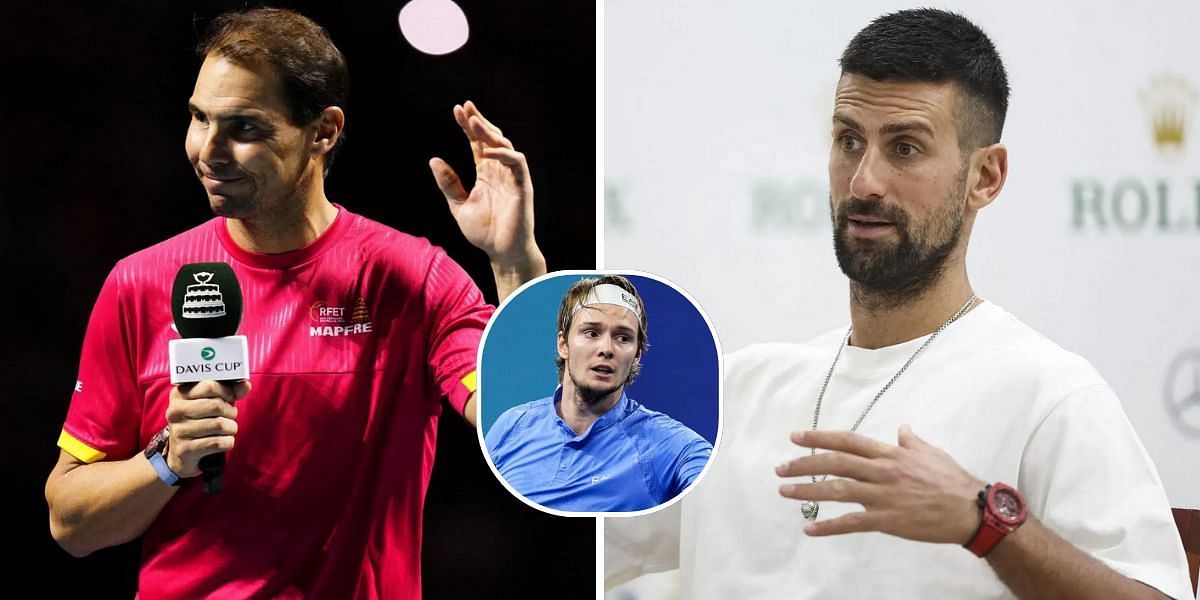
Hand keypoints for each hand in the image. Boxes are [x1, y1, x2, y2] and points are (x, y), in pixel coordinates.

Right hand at [164, 380, 249, 477]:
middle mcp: (175, 411)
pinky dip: (227, 442)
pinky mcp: (185, 449)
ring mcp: (178, 430)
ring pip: (219, 425)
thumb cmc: (201, 419)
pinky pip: (218, 443)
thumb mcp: (212, 401)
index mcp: (179, 394)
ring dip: (231, 428)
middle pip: (216, 405)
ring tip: (228, 429)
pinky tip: (223, 441)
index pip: (210, 386)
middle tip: (230, 416)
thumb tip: (246, 385)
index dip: (227, 392)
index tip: (230, 398)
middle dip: (231, 412)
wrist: (182, 451)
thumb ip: (230, 390)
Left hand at [429, 101, 544, 270]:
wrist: (502, 253)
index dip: (468, 127)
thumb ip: (449, 184)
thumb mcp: (459, 206)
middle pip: (491, 139)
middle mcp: (499, 171)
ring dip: (490, 133)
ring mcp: (512, 177)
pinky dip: (504, 154)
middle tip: (465, 108)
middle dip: (479, 122)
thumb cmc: (484, 233)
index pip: (477, 144)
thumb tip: (433, 160)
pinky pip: (517, 163)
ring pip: (504, 146)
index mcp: (485, 174)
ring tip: (473, 123)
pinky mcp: (522, 186)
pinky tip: (487, 152)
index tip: (457, 110)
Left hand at [775, 426, 984, 543]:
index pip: (847, 441)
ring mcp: (884, 496)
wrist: (972, 511)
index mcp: (890, 454)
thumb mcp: (931, 453)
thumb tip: (903, 429)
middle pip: (836, 463)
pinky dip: (828, 526)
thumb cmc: (953, 481)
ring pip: (838, 490)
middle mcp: (883, 471)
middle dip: (805, 463)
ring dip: (808, 490)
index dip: (819, 437)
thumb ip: (911, 442)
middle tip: (781, 466)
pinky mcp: (888, 520)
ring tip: (785, 491)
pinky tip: (810, 528)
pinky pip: (852, 523)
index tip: (796, 437)